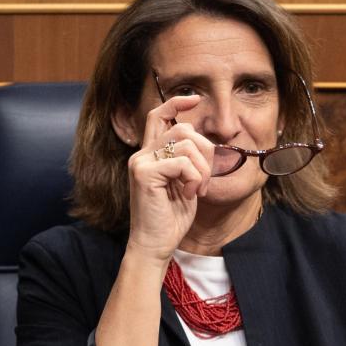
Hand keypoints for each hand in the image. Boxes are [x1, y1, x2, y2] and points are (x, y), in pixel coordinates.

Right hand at [123, 95, 216, 263]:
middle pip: (182, 129)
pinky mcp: (144, 173)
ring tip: (197, 189)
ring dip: (202, 169)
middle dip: (205, 151)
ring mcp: (140, 163)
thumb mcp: (184, 183)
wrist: (154, 245)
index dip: (177, 103)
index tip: (195, 100)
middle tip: (204, 179)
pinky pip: (182, 162)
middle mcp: (141, 155)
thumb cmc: (170, 218)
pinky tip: (189, 195)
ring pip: (185, 144)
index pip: (158, 115)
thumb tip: (203, 140)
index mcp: (150, 155)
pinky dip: (195, 179)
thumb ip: (187, 160)